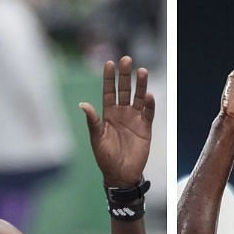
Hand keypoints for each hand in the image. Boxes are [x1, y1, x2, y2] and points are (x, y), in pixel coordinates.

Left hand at [79, 56, 155, 187]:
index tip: (109, 63)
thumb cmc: (105, 158)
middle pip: (124, 90)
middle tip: (126, 59)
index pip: (109, 91)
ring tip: (142, 71)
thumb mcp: (96, 139)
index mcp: (108, 114)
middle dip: (125, 75)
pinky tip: (149, 95)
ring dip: (140, 85)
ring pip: (138, 97)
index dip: (109, 78)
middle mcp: (122, 113)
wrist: (121, 174)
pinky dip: (150, 104)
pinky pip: (148, 113)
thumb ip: (93, 121)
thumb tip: (83, 104)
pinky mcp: (146, 127)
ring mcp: (134, 119)